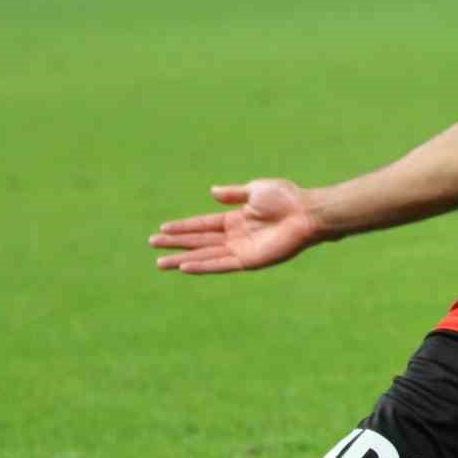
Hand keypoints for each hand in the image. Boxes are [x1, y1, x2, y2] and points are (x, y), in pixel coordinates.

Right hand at [149, 179, 323, 274]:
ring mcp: (242, 249)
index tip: (162, 228)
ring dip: (183, 258)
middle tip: (152, 244)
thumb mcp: (256, 190)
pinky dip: (203, 266)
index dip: (183, 226)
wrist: (305, 212)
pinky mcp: (249, 260)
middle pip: (200, 240)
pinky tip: (184, 267)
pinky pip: (221, 264)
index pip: (204, 224)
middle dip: (176, 243)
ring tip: (160, 263)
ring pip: (205, 255)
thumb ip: (234, 194)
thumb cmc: (287, 198)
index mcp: (238, 219)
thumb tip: (212, 192)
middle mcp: (237, 236)